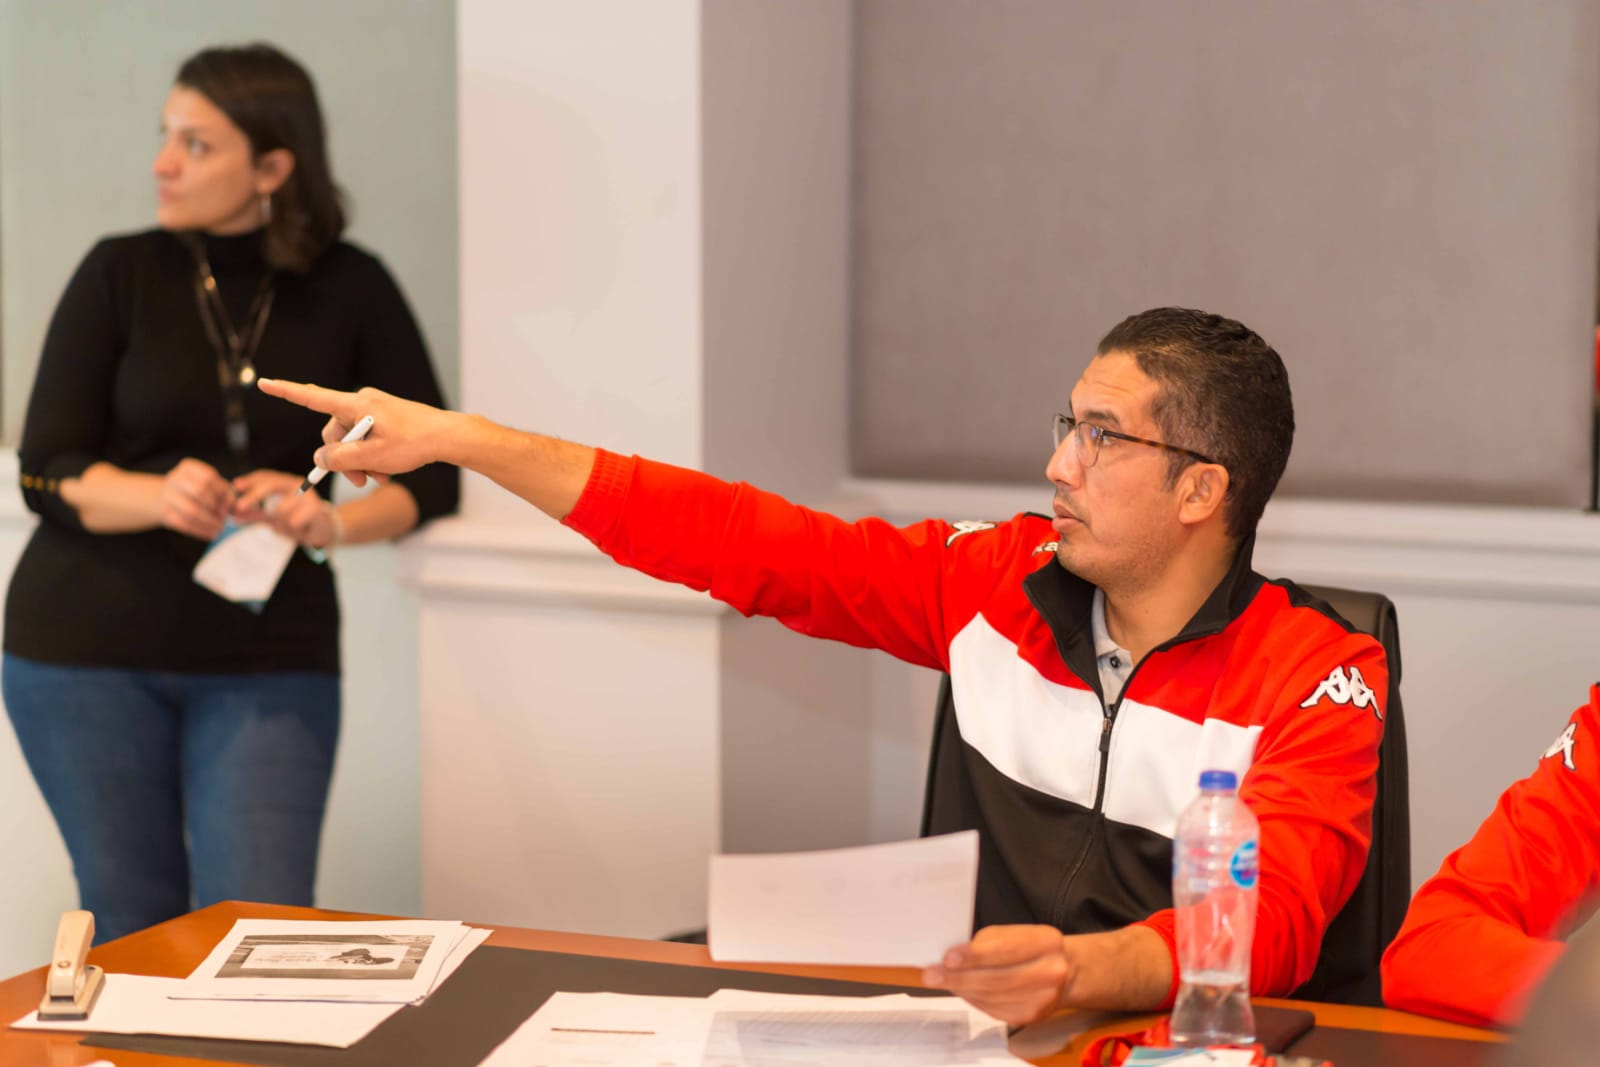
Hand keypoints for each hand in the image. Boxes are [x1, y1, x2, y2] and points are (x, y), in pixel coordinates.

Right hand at [159, 458, 233, 540]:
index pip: (208, 477)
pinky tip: (212, 534)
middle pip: (199, 492)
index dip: (222, 492)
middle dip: (215, 507)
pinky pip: (184, 524)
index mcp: (188, 468)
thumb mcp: (208, 485)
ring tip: (220, 529)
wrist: (165, 497)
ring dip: (210, 522)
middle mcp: (175, 479)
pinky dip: (201, 531)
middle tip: (225, 518)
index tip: (231, 504)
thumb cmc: (195, 491)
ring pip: (191, 511)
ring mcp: (166, 496)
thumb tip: (238, 507)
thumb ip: (224, 492)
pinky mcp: (164, 514)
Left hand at [231, 470, 338, 547]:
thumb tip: (233, 514)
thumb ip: (254, 514)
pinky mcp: (316, 509)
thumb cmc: (297, 519)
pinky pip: (293, 521)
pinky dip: (292, 530)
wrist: (323, 530)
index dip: (249, 480)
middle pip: (271, 485)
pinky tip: (300, 529)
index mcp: (285, 482)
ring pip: (280, 510)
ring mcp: (307, 495)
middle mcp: (296, 484)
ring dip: (280, 524)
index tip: (235, 486)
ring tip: (289, 527)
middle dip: (253, 497)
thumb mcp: (272, 516)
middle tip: (239, 508)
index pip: (265, 476)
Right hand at [256, 379, 456, 487]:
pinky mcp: (383, 417)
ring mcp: (373, 409)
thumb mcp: (373, 457)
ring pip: (351, 441)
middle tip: (360, 481)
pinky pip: (366, 438)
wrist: (448, 437)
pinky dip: (370, 456)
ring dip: (359, 462)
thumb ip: (340, 459)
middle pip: (333, 434)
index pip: (312, 398)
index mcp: (356, 405)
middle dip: (342, 460)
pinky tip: (385, 471)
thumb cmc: (414, 444)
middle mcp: (361, 402)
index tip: (263, 383)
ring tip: (379, 479)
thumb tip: (321, 458)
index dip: (286, 392)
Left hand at [922, 925, 1070, 1025]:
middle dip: (959, 977)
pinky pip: (993, 1009)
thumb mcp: (1015, 932)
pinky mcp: (1030, 1016)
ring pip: (992, 996)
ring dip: (962, 989)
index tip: (948, 957)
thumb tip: (952, 957)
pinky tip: (962, 990)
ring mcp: (1042, 999)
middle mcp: (1050, 972)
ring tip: (941, 980)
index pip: (1005, 950)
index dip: (975, 955)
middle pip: (996, 978)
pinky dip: (973, 999)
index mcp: (1046, 942)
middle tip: (932, 975)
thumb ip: (987, 942)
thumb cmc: (1030, 947)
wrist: (1064, 972)